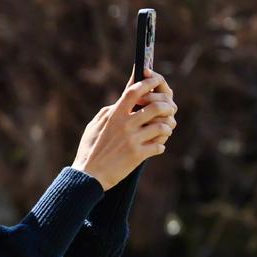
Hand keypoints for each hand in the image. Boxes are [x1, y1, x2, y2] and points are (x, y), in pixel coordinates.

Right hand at [72, 67, 177, 189]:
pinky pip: (159, 146)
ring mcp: (132, 140)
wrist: (88, 176)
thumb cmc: (89, 150)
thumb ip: (109, 113)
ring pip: (162, 126)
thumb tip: (121, 102)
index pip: (134, 91)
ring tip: (164, 131)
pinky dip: (160, 146)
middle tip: (169, 110)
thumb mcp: (94, 126)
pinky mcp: (137, 155)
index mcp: (114, 115)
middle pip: (156, 107)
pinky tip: (155, 147)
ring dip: (167, 128)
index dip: (148, 83)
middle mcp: (125, 125)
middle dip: (167, 107)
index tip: (155, 80)